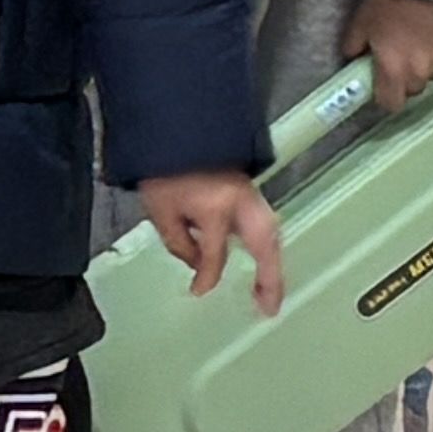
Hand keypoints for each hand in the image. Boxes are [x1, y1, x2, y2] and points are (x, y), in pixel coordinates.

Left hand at [138, 167, 287, 313]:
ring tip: (270, 291)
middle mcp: (239, 200)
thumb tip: (197, 264)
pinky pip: (264, 221)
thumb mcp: (159, 208)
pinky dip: (266, 244)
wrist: (172, 123)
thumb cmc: (161, 165)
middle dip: (270, 278)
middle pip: (264, 245)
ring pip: (270, 233)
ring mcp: (249, 191)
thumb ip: (179, 241)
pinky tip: (263, 260)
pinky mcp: (249, 186)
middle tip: (269, 308)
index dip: (205, 277)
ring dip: (273, 263)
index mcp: (214, 207)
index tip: (198, 290)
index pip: (214, 255)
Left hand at [340, 0, 432, 110]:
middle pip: (412, 89)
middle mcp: (420, 72)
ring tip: (418, 42)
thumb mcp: (360, 23)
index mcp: (393, 70)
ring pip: (432, 75)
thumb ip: (353, 48)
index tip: (381, 86)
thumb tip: (353, 60)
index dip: (385, 96)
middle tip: (398, 57)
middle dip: (404, 79)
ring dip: (425, 66)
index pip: (390, 104)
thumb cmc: (387, 2)